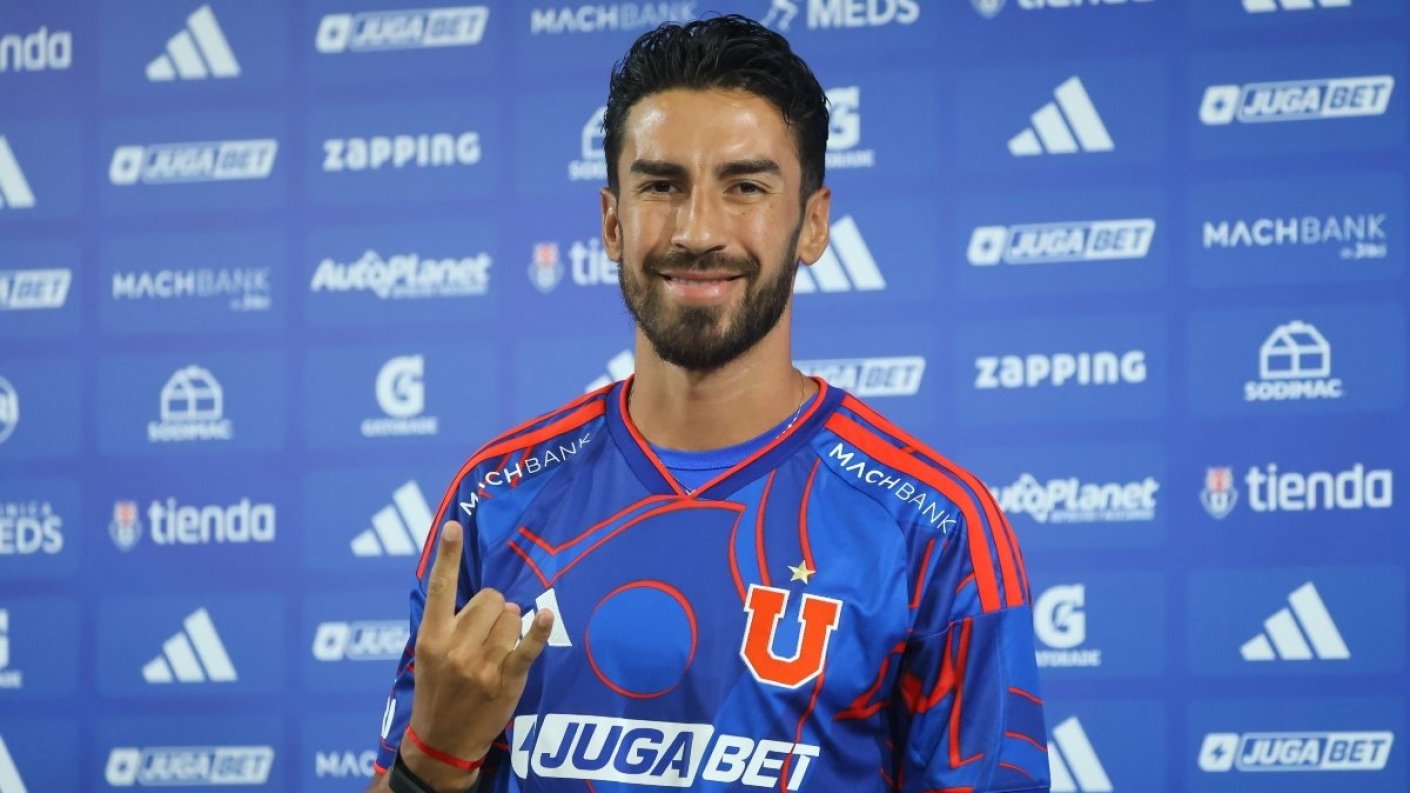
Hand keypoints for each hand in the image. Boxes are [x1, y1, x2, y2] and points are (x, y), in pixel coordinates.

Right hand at [404, 521, 553, 789]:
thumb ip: (446, 623)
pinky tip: (544, 617)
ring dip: (511, 625)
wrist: (443, 741)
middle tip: (485, 632)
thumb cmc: (438, 690)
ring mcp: (480, 665)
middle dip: (494, 608)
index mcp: (430, 637)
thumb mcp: (428, 654)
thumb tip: (484, 594)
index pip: (439, 588)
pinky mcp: (505, 680)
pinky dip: (537, 631)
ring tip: (498, 646)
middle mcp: (454, 647)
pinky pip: (526, 647)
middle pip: (490, 599)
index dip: (447, 554)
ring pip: (511, 617)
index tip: (452, 526)